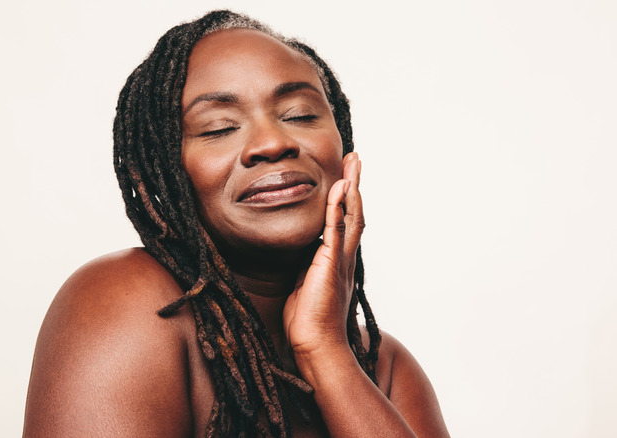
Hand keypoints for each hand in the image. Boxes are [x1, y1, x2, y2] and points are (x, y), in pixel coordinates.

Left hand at [283, 152, 364, 355]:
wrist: (315, 346)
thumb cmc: (308, 322)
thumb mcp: (304, 285)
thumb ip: (305, 267)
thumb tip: (298, 257)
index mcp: (337, 262)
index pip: (344, 223)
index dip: (345, 199)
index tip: (344, 178)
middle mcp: (344, 257)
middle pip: (355, 213)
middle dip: (354, 185)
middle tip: (355, 160)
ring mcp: (340, 260)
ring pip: (352, 216)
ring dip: (352, 188)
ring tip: (353, 164)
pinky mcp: (331, 264)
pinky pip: (336, 230)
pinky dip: (339, 208)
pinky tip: (340, 188)